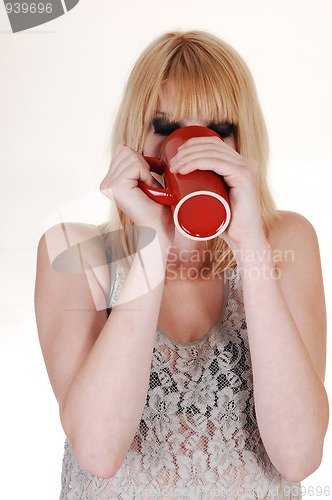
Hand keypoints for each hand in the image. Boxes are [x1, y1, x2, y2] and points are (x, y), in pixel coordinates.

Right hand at [100, 145, 174, 245]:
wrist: (160, 228)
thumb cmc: (158, 206)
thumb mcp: (145, 178)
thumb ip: (138, 163)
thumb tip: (144, 141)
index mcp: (109, 181)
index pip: (122, 150)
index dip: (141, 160)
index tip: (149, 177)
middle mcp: (105, 183)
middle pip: (125, 150)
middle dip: (143, 164)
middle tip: (148, 184)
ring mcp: (108, 185)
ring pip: (131, 156)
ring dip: (146, 170)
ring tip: (148, 188)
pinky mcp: (115, 187)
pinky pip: (135, 165)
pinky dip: (147, 175)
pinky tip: (147, 190)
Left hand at [169, 136, 267, 253]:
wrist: (244, 240)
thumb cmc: (226, 223)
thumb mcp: (213, 200)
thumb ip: (203, 190)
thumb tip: (176, 185)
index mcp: (240, 164)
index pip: (214, 143)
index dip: (193, 144)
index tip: (175, 156)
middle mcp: (246, 163)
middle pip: (212, 145)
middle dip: (187, 151)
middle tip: (172, 164)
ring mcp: (247, 168)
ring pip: (212, 153)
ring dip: (188, 157)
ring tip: (174, 168)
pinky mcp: (244, 177)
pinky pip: (217, 163)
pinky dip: (198, 162)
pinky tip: (184, 168)